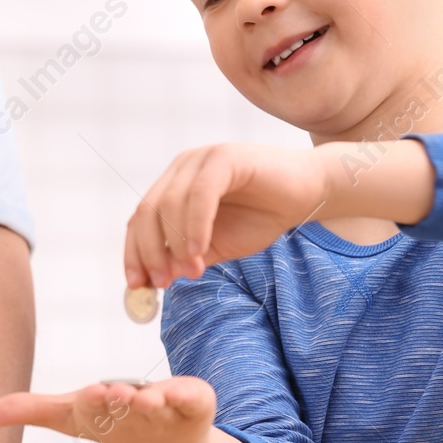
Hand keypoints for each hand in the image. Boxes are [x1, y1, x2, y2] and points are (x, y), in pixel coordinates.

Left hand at [125, 142, 331, 287]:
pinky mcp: (225, 157)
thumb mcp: (218, 246)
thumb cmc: (263, 217)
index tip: (137, 285)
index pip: (141, 219)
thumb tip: (156, 280)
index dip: (134, 252)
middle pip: (147, 211)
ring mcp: (201, 159)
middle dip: (149, 251)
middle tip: (161, 282)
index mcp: (174, 186)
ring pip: (170, 203)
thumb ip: (187, 259)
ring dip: (176, 244)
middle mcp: (182, 168)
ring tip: (191, 271)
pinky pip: (199, 194)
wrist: (308, 194)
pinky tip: (200, 252)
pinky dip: (194, 226)